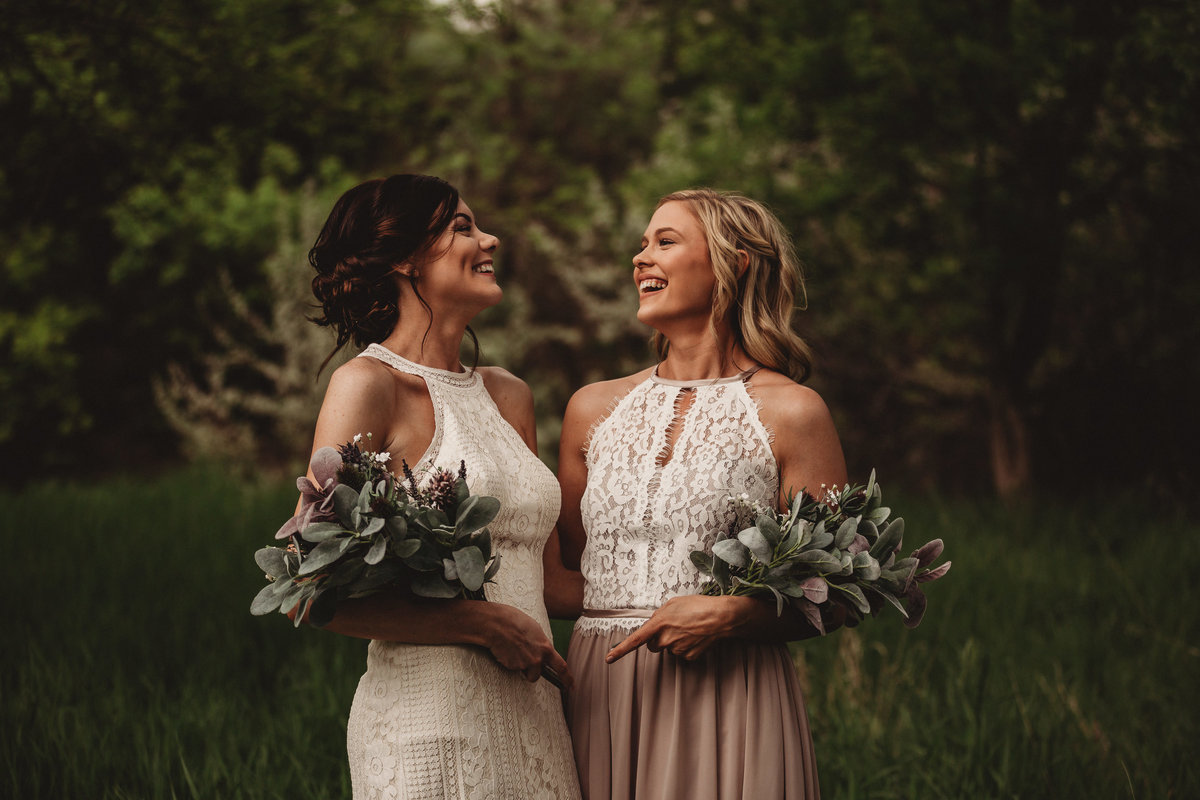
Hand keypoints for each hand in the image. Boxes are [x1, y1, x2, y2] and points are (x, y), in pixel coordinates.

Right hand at [484, 605, 571, 687]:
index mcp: (545, 648)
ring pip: (523, 672)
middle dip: (532, 672)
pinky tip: (505, 649)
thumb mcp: (535, 630)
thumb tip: (541, 651)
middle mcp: (536, 659)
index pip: (561, 667)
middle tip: (524, 662)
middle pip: (537, 675)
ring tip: (513, 651)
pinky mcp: (511, 666)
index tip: (571, 686)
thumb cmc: (515, 621)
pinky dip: (509, 661)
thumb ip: (541, 644)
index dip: (567, 678)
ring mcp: (523, 664)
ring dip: (520, 667)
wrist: (497, 623)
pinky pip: (512, 668)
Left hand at [606, 595, 737, 662]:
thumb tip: (654, 624)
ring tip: (689, 628)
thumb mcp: (673, 603)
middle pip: (653, 645)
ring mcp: (677, 650)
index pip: (635, 640)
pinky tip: (695, 636)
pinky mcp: (688, 657)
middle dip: (658, 639)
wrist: (720, 617)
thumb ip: (659, 615)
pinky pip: (682, 653)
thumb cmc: (698, 605)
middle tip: (673, 627)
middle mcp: (665, 639)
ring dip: (674, 640)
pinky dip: (686, 646)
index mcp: (659, 624)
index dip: (620, 650)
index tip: (608, 659)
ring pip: (669, 649)